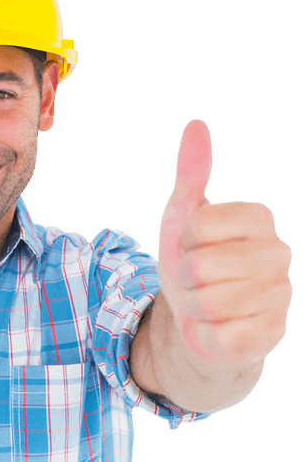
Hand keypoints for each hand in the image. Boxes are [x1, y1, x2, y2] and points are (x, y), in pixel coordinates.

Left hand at [157, 119, 291, 367]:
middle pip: (201, 266)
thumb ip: (191, 174)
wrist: (198, 323)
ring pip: (209, 304)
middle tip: (196, 283)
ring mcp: (280, 296)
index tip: (192, 249)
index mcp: (259, 218)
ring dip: (194, 310)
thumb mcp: (182, 219)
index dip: (183, 243)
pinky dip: (206, 336)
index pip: (199, 225)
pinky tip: (217, 330)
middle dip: (186, 279)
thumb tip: (195, 126)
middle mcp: (279, 254)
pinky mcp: (271, 334)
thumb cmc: (193, 266)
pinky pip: (220, 336)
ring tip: (205, 306)